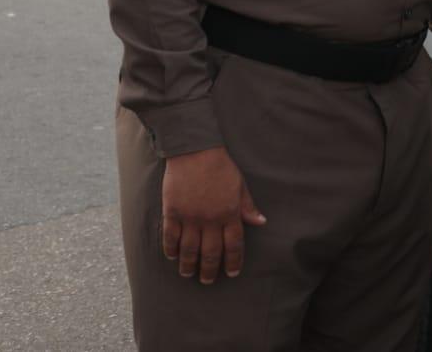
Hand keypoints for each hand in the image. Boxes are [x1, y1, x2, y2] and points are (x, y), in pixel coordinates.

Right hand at [160, 146, 265, 283]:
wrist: (195, 152)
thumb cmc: (221, 167)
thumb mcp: (240, 185)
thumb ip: (248, 207)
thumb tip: (261, 222)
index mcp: (230, 213)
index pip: (234, 245)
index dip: (233, 261)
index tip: (231, 273)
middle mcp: (210, 219)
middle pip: (210, 252)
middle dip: (209, 270)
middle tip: (207, 281)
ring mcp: (190, 217)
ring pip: (189, 249)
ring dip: (188, 265)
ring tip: (188, 274)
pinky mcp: (172, 212)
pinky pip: (170, 237)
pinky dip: (171, 249)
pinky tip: (172, 257)